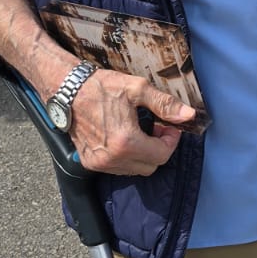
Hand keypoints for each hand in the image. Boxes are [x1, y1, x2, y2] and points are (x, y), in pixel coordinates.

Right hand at [68, 69, 195, 175]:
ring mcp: (99, 163)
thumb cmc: (101, 87)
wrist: (68, 90)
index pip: (162, 155)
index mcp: (125, 141)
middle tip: (155, 128)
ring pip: (134, 170)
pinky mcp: (89, 163)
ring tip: (138, 132)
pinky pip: (118, 168)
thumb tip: (188, 115)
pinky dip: (126, 157)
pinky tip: (123, 138)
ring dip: (143, 154)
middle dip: (158, 148)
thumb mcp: (138, 89)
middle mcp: (111, 158)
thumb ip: (165, 104)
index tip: (169, 127)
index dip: (171, 141)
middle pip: (150, 166)